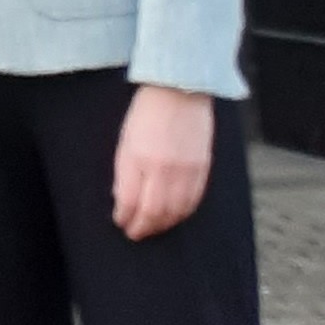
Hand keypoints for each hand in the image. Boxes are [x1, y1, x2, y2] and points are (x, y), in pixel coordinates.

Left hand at [112, 84, 213, 239]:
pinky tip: (174, 217)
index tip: (120, 222)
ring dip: (163, 225)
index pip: (130, 201)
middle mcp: (163, 168)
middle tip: (135, 233)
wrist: (179, 90)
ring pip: (176, 212)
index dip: (124, 217)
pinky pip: (194, 201)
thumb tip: (122, 200)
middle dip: (143, 228)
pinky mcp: (203, 168)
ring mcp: (186, 170)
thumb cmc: (146, 113)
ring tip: (153, 229)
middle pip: (154, 212)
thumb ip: (124, 172)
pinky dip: (182, 214)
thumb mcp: (125, 141)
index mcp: (138, 159)